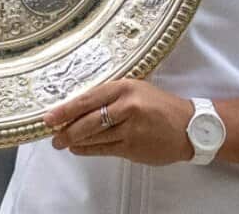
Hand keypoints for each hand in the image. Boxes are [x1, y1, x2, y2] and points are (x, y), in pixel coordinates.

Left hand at [44, 79, 195, 165]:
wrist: (189, 126)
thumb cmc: (160, 106)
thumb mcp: (137, 90)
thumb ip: (112, 96)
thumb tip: (79, 107)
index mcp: (126, 87)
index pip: (89, 98)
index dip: (66, 109)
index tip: (49, 116)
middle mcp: (127, 106)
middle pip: (88, 121)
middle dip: (66, 129)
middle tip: (53, 136)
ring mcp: (130, 129)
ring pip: (94, 137)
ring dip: (75, 141)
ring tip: (63, 142)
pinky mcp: (132, 147)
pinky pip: (104, 149)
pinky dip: (88, 150)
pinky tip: (79, 149)